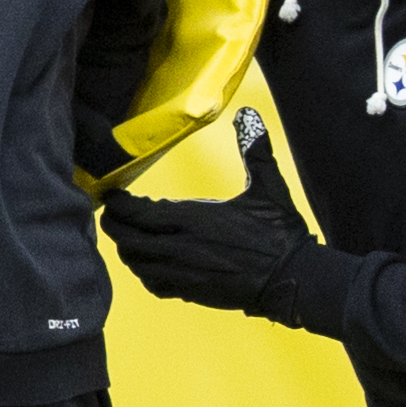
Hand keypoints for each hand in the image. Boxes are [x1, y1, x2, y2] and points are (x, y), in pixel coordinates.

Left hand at [101, 108, 316, 325]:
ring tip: (129, 234)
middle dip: (114, 225)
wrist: (292, 280)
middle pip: (127, 239)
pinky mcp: (192, 292)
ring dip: (127, 248)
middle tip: (113, 212)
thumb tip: (249, 114)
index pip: (138, 212)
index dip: (118, 203)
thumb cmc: (281, 234)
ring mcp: (185, 273)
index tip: (114, 193)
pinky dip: (145, 272)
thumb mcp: (270, 188)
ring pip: (136, 263)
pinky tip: (151, 261)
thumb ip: (255, 150)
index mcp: (196, 219)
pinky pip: (153, 284)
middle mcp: (183, 248)